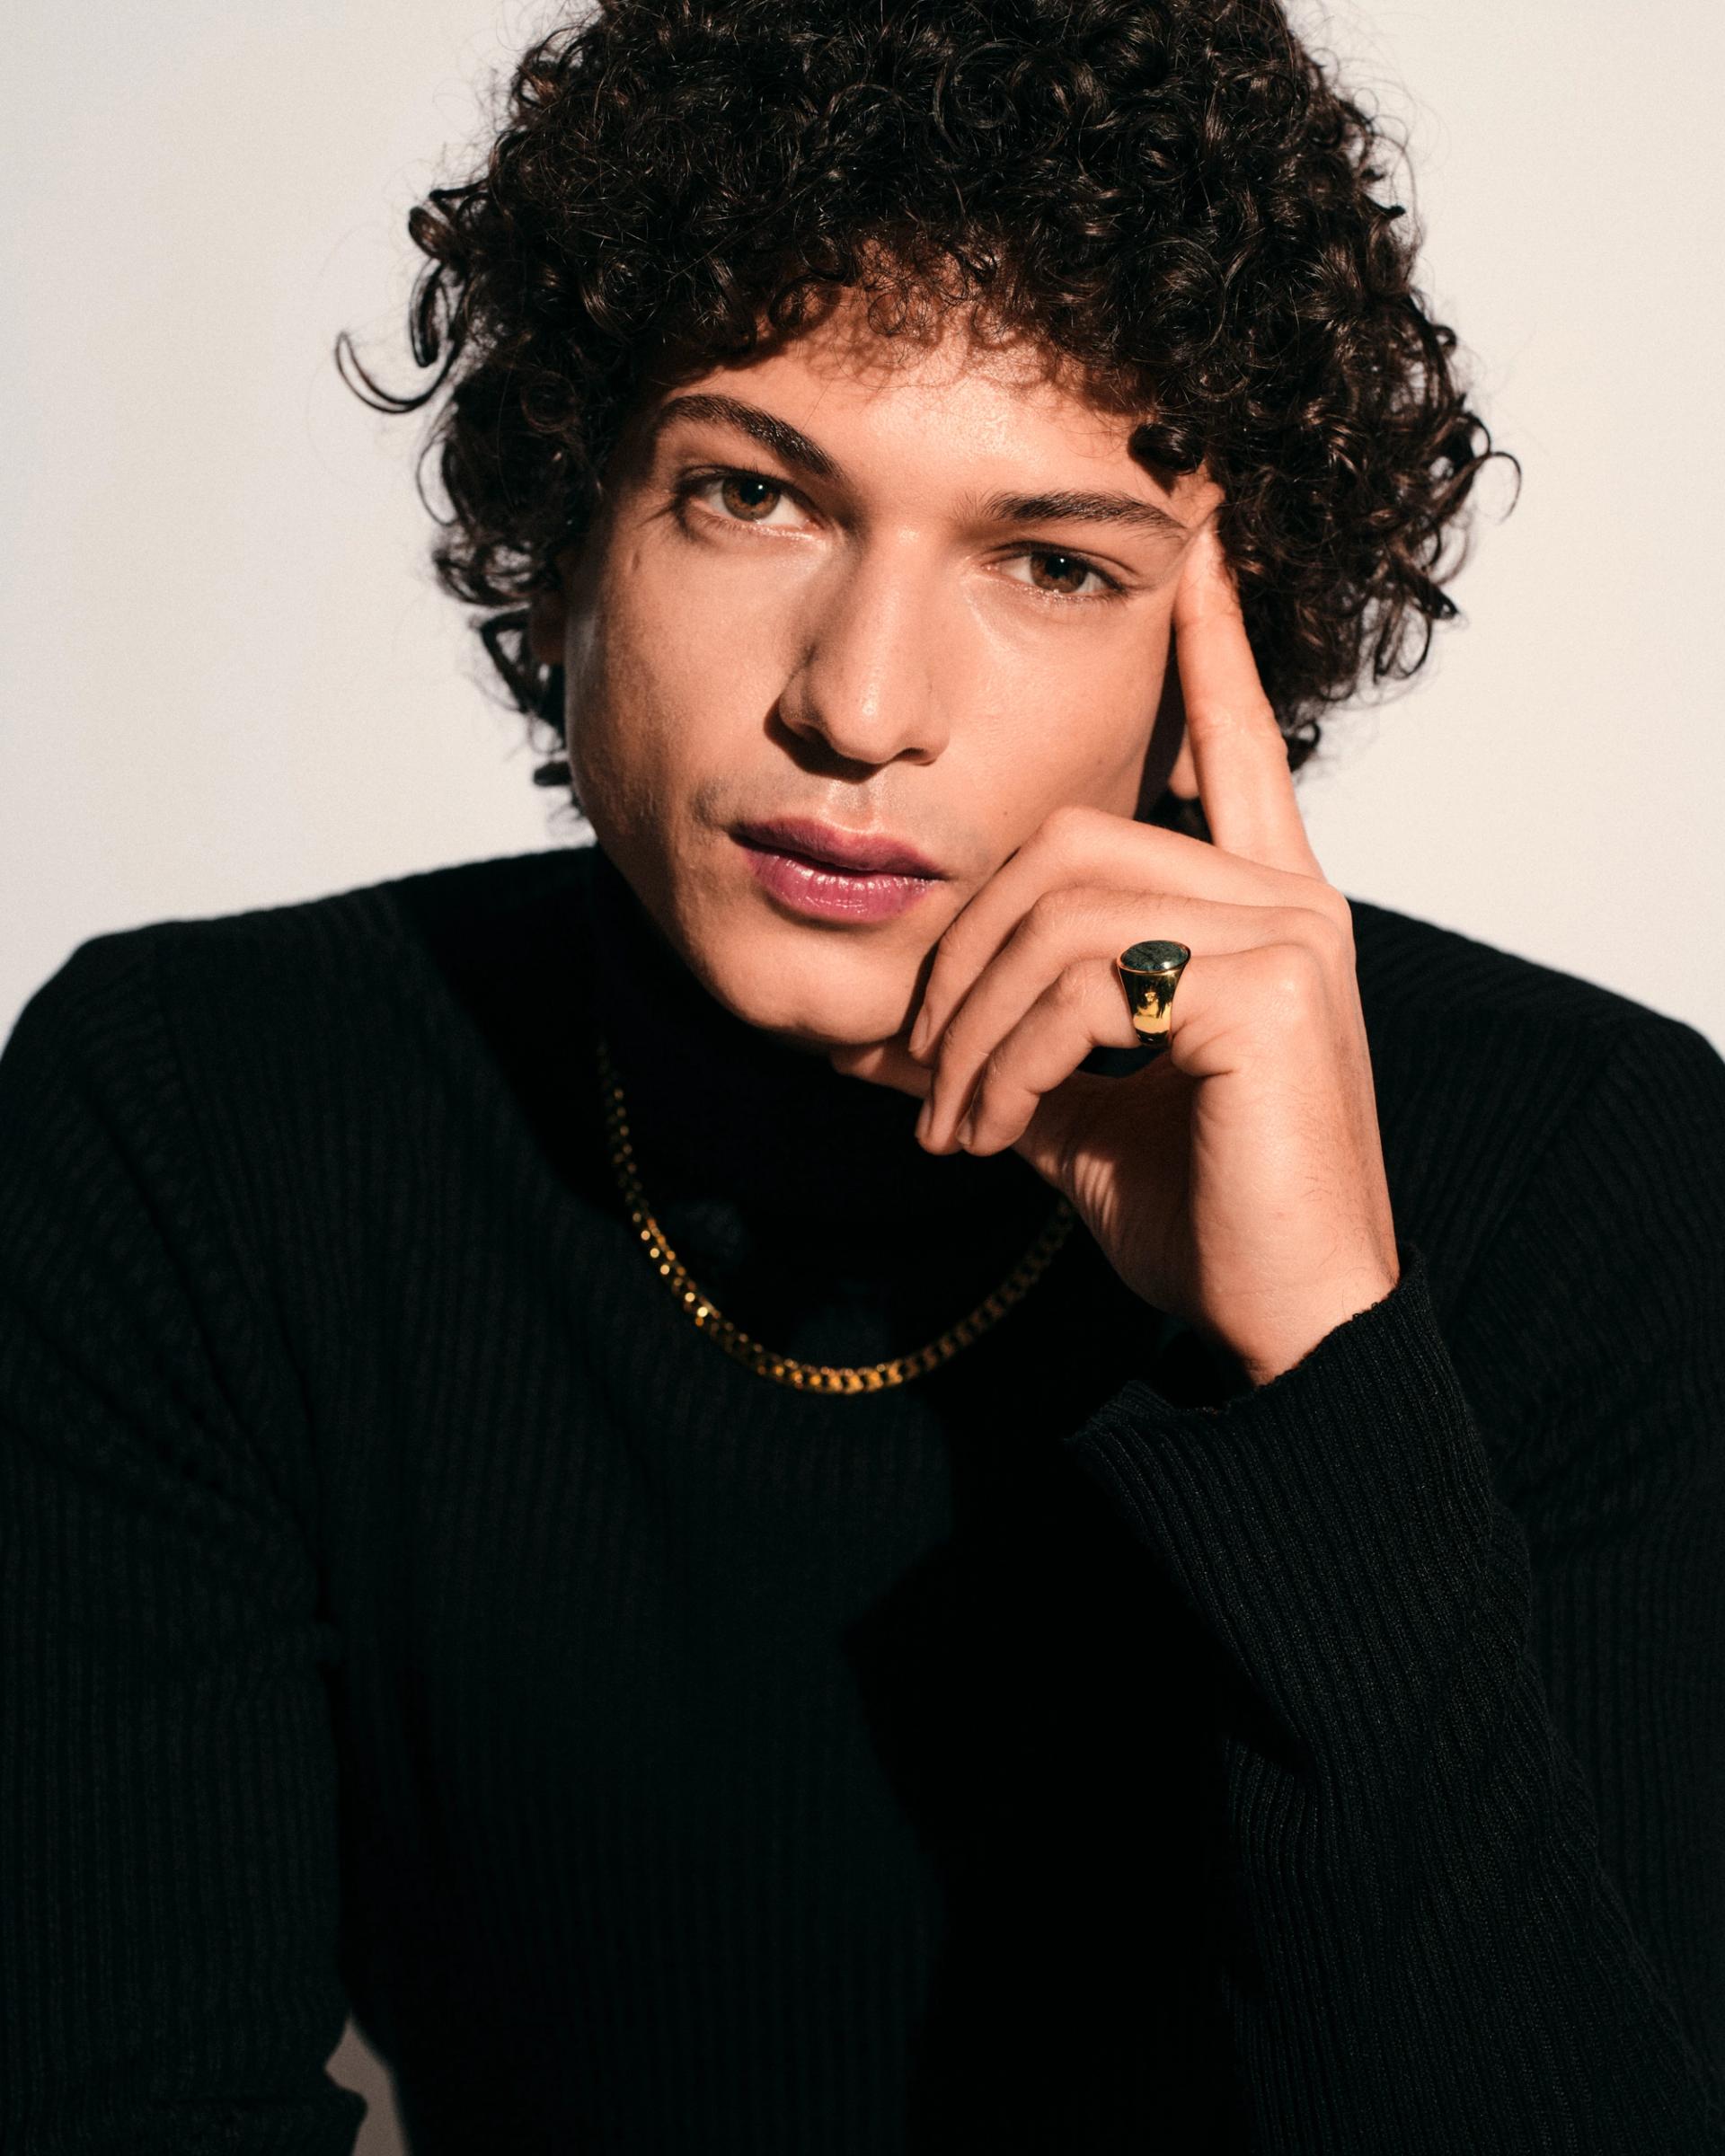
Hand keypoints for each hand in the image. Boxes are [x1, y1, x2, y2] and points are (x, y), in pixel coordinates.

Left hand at [828, 522, 1398, 1387]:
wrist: (1284, 1323)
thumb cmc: (1196, 1211)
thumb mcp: (1069, 1109)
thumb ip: (996, 1042)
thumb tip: (860, 1025)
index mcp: (1259, 907)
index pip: (1231, 744)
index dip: (1207, 647)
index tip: (1189, 545)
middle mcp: (1290, 898)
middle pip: (1068, 839)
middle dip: (961, 952)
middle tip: (917, 1071)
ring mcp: (1291, 934)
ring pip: (1061, 907)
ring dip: (972, 1025)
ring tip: (951, 1124)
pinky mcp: (1272, 988)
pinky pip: (1084, 978)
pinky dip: (1006, 1060)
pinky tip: (992, 1135)